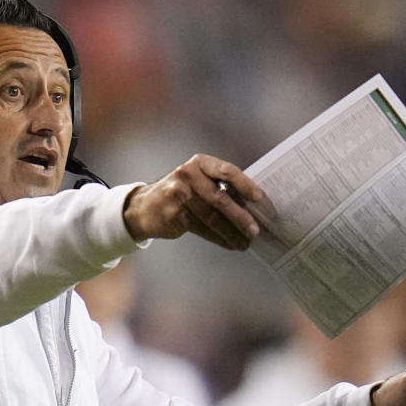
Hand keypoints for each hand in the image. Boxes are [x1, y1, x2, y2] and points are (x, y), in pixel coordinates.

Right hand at [122, 154, 263, 249]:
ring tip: (244, 242)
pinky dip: (218, 238)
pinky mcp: (174, 214)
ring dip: (231, 232)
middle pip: (220, 198)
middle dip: (240, 216)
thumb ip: (221, 187)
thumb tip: (252, 207)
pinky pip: (202, 228)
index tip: (260, 199)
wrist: (145, 207)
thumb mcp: (199, 181)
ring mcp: (179, 194)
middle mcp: (188, 174)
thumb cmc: (181, 193)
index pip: (227, 171)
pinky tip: (229, 243)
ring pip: (212, 217)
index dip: (246, 185)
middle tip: (255, 230)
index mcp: (200, 163)